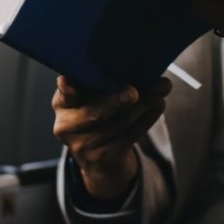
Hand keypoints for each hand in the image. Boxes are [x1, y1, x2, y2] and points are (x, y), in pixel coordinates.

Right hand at [52, 76, 170, 199]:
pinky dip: (147, 118)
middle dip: (115, 100)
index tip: (67, 83)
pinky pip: (130, 136)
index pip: (63, 95)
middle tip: (134, 91)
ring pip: (119, 124)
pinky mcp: (105, 158)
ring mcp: (85, 146)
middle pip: (94, 112)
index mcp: (62, 106)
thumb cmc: (95, 115)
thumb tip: (125, 64)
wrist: (99, 160)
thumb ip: (94, 83)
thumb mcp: (86, 99)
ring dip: (144, 105)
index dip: (66, 89)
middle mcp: (68, 127)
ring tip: (161, 89)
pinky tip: (158, 105)